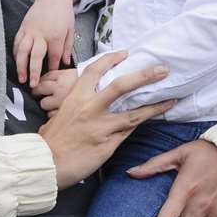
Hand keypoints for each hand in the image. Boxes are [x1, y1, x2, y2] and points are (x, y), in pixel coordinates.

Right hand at [13, 0, 79, 84]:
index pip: (53, 56)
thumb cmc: (63, 13)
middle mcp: (41, 34)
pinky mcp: (23, 27)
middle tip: (32, 85)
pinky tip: (16, 62)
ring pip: (22, 50)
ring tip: (21, 78)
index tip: (51, 77)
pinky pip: (16, 42)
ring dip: (20, 65)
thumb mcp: (71, 30)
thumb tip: (65, 64)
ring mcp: (30, 31)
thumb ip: (67, 47)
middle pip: (35, 56)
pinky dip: (15, 53)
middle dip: (33, 72)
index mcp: (55, 35)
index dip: (52, 68)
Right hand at [38, 52, 175, 188]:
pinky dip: (141, 125)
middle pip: (121, 86)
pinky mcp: (108, 143)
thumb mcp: (60, 116)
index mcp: (75, 98)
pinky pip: (128, 132)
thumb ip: (76, 108)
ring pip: (134, 113)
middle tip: (162, 69)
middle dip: (144, 76)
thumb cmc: (50, 141)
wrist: (45, 163)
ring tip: (171, 99)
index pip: (94, 71)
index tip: (124, 53)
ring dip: (155, 106)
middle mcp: (90, 108)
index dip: (110, 59)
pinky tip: (152, 120)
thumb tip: (87, 105)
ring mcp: (101, 126)